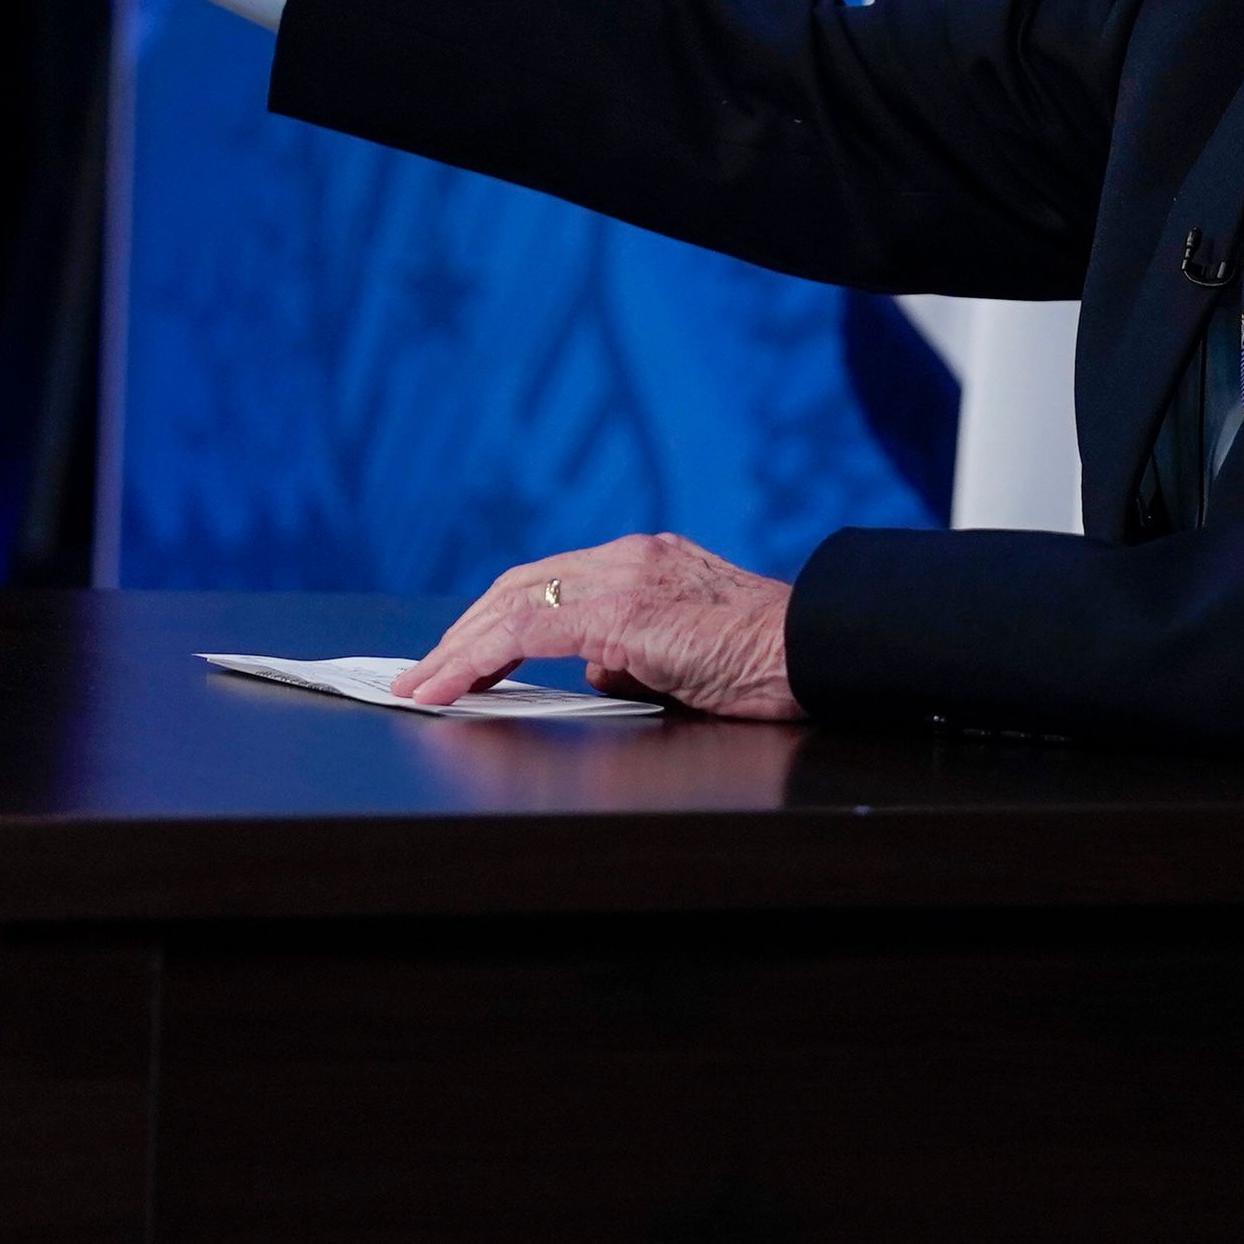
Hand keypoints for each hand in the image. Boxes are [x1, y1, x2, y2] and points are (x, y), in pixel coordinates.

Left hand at [396, 533, 803, 721]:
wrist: (819, 652)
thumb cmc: (769, 664)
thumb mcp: (688, 659)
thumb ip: (636, 658)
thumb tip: (598, 672)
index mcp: (645, 564)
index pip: (550, 585)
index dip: (496, 620)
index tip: (464, 657)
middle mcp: (628, 557)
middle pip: (519, 586)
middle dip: (464, 632)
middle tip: (426, 674)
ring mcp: (625, 576)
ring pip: (512, 602)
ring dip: (459, 648)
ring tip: (424, 686)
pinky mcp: (624, 610)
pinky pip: (526, 631)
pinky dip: (478, 659)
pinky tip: (452, 687)